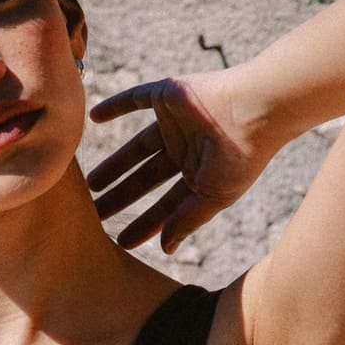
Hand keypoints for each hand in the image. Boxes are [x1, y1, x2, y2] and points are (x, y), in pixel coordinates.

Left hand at [86, 66, 276, 253]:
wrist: (255, 108)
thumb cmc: (240, 156)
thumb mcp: (212, 197)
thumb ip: (186, 221)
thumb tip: (165, 249)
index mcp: (199, 174)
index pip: (166, 204)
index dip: (145, 223)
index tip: (121, 241)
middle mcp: (186, 149)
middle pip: (145, 178)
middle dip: (122, 197)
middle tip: (94, 214)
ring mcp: (176, 123)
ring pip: (137, 148)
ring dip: (114, 164)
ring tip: (89, 184)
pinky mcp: (169, 95)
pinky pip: (135, 99)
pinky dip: (115, 106)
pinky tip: (94, 117)